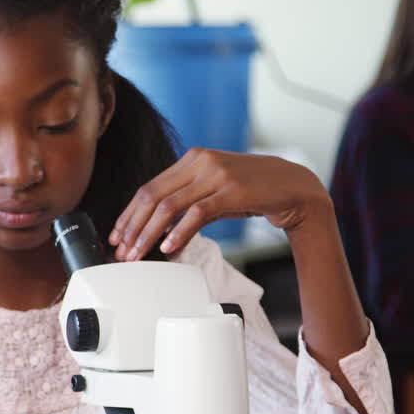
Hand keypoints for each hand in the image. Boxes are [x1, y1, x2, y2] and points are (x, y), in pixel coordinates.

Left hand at [109, 148, 328, 260]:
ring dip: (149, 233)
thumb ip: (190, 205)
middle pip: (153, 195)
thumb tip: (162, 235)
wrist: (296, 188)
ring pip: (169, 205)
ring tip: (139, 254)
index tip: (118, 236)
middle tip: (122, 251)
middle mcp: (201, 161)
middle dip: (133, 226)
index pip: (149, 187)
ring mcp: (216, 174)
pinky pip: (197, 213)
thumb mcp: (217, 193)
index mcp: (193, 159)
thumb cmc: (255, 192)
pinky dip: (179, 232)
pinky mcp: (232, 191)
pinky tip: (169, 248)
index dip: (129, 214)